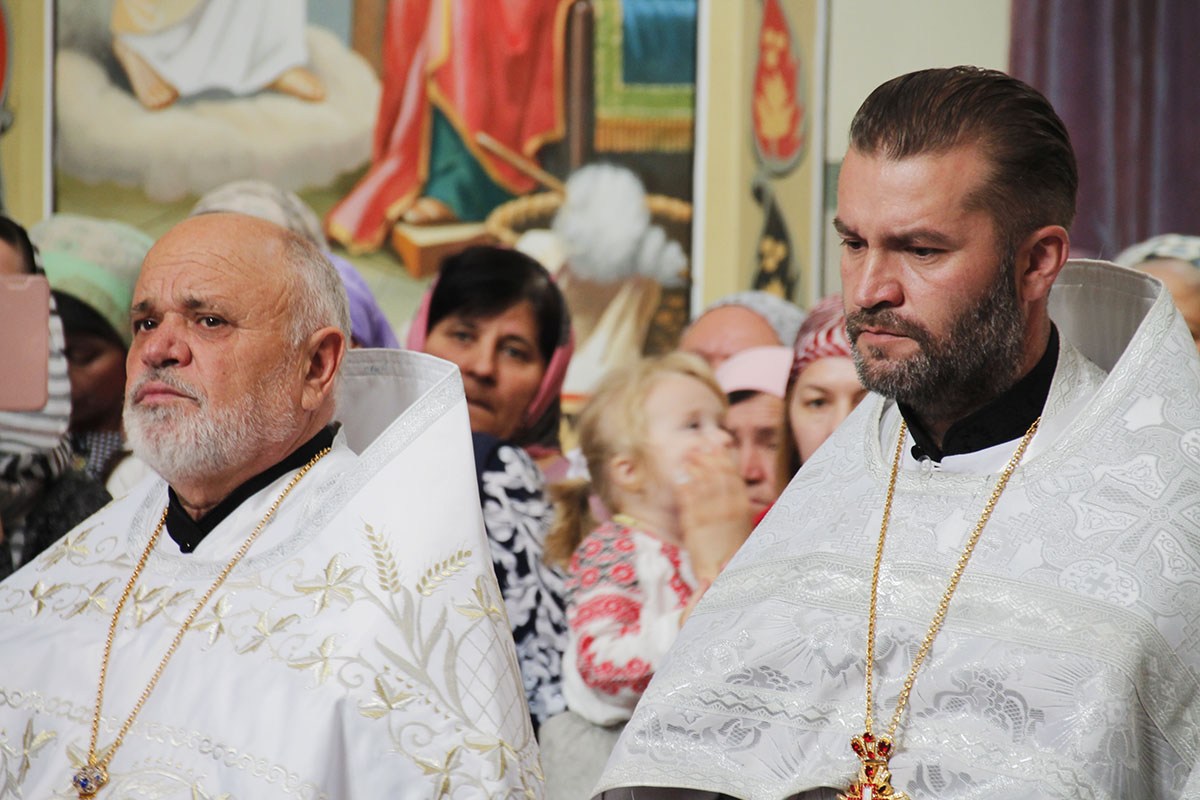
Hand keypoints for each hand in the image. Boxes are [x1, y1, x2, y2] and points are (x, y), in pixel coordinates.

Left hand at [676, 445, 750, 583]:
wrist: (725, 576)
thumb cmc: (733, 551)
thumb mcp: (741, 525)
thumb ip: (735, 503)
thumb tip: (728, 484)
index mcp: (742, 508)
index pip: (732, 476)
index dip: (722, 458)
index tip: (715, 446)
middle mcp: (727, 509)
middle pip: (716, 475)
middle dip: (706, 458)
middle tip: (696, 447)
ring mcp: (711, 516)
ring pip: (701, 484)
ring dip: (693, 468)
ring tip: (687, 458)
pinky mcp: (694, 526)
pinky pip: (688, 501)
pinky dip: (684, 486)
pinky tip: (679, 478)